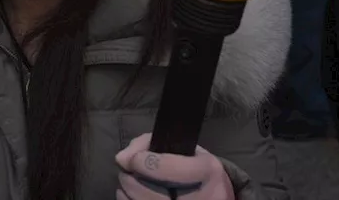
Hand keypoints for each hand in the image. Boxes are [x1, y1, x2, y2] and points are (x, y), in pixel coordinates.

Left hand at [115, 134, 234, 199]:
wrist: (217, 192)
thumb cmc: (194, 164)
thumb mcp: (180, 146)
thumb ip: (148, 144)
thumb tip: (121, 159)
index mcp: (208, 171)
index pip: (175, 170)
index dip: (149, 164)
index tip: (134, 159)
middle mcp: (205, 197)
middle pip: (159, 197)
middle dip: (134, 182)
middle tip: (125, 172)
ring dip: (130, 195)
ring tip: (126, 183)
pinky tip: (129, 196)